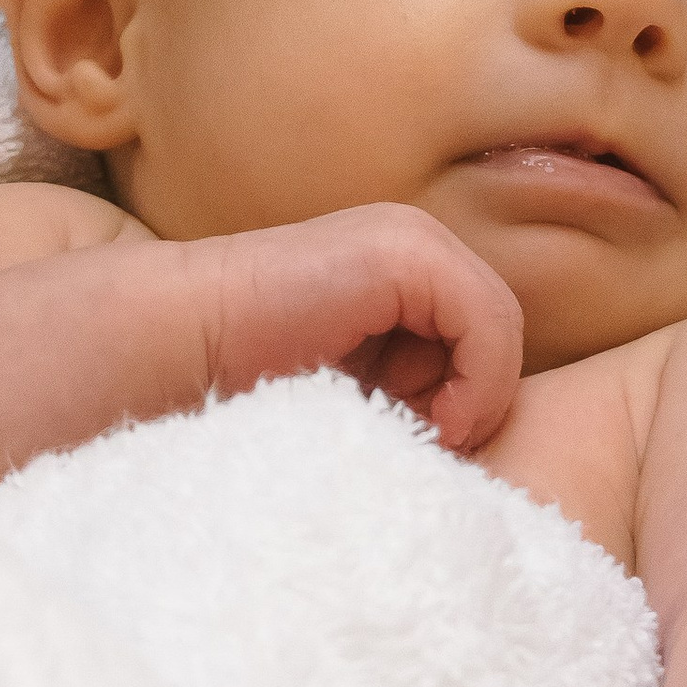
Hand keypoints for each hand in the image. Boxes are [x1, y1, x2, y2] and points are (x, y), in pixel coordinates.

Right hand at [189, 205, 522, 451]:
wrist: (187, 342)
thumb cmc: (256, 382)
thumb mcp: (356, 389)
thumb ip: (411, 390)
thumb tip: (479, 433)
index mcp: (402, 270)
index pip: (486, 335)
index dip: (475, 397)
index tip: (434, 445)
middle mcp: (413, 243)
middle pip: (499, 331)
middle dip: (474, 397)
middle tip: (432, 443)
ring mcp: (410, 241)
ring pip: (499, 326)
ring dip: (476, 396)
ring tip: (429, 435)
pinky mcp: (403, 255)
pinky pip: (485, 321)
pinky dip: (479, 380)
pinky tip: (436, 420)